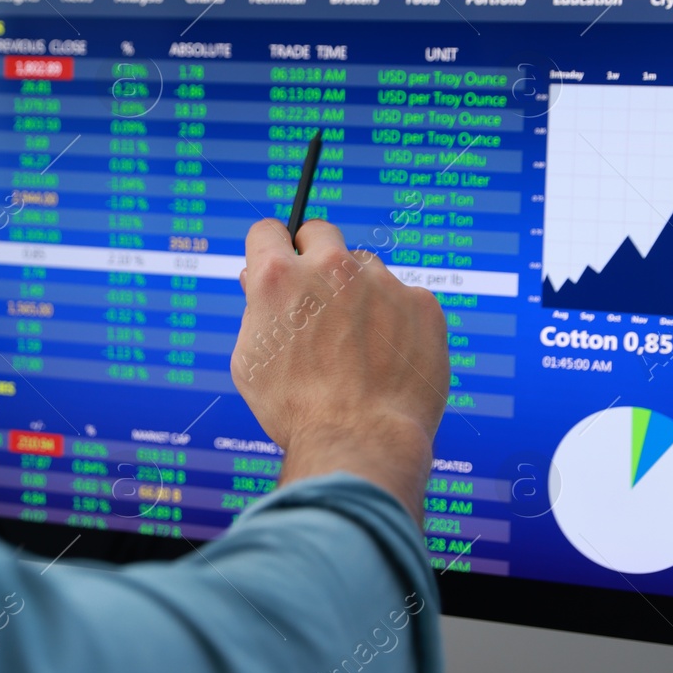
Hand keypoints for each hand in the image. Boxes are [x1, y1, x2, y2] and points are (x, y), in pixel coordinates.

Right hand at [229, 219, 449, 522]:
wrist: (361, 441)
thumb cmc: (296, 409)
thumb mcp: (250, 360)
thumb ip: (255, 308)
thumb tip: (257, 278)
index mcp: (280, 277)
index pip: (268, 231)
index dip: (269, 250)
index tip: (277, 265)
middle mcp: (331, 268)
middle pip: (320, 232)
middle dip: (314, 256)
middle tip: (316, 299)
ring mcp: (382, 283)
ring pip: (364, 269)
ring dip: (357, 292)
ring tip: (355, 347)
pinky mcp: (422, 305)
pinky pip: (403, 299)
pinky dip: (394, 321)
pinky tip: (387, 359)